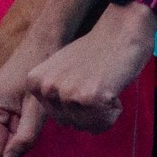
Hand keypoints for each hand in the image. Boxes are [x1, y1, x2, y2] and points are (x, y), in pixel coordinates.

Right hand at [0, 35, 54, 156]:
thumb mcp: (36, 110)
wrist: (40, 44)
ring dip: (18, 127)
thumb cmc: (39, 75)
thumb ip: (24, 138)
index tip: (30, 122)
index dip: (19, 144)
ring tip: (28, 106)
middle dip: (17, 135)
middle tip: (31, 113)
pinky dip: (15, 120)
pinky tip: (24, 103)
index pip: (0, 151)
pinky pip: (1, 124)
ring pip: (1, 134)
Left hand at [28, 3, 155, 136]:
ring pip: (89, 126)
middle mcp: (47, 88)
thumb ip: (54, 94)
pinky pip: (104, 123)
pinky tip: (112, 86)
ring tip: (104, 83)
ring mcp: (67, 93)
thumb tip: (59, 122)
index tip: (85, 80)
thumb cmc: (96, 51)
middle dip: (91, 110)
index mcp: (35, 82)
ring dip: (103, 110)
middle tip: (97, 81)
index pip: (58, 117)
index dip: (78, 105)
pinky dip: (114, 109)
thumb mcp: (60, 71)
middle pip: (73, 124)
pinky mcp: (89, 98)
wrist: (121, 30)